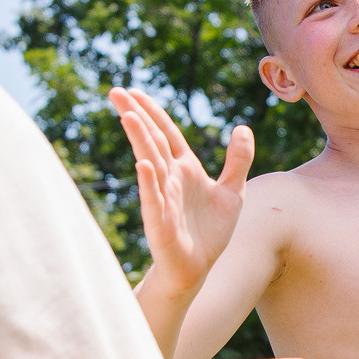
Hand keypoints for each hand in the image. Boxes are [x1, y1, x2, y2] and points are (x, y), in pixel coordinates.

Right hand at [111, 89, 252, 297]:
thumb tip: (242, 127)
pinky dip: (149, 183)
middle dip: (135, 115)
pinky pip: (154, 200)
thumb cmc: (209, 231)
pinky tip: (144, 166)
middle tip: (116, 92)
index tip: (134, 90)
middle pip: (152, 140)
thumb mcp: (232, 192)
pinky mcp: (161, 222)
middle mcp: (170, 178)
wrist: (198, 268)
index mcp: (185, 168)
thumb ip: (238, 160)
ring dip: (140, 140)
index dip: (153, 111)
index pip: (166, 133)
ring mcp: (163, 198)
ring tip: (129, 116)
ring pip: (150, 163)